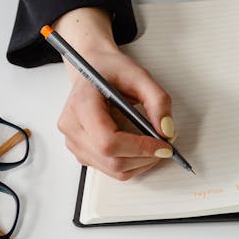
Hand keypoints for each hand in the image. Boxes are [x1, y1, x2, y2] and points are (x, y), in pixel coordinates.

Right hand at [54, 8, 174, 180]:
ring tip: (155, 146)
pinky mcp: (81, 151)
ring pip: (112, 169)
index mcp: (81, 104)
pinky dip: (131, 163)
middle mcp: (72, 126)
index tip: (163, 145)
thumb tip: (166, 131)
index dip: (139, 148)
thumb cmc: (110, 70)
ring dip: (140, 163)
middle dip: (144, 157)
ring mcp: (74, 142)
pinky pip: (109, 168)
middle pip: (111, 160)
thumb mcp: (139, 76)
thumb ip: (158, 101)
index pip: (108, 141)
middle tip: (165, 146)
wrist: (93, 69)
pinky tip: (140, 148)